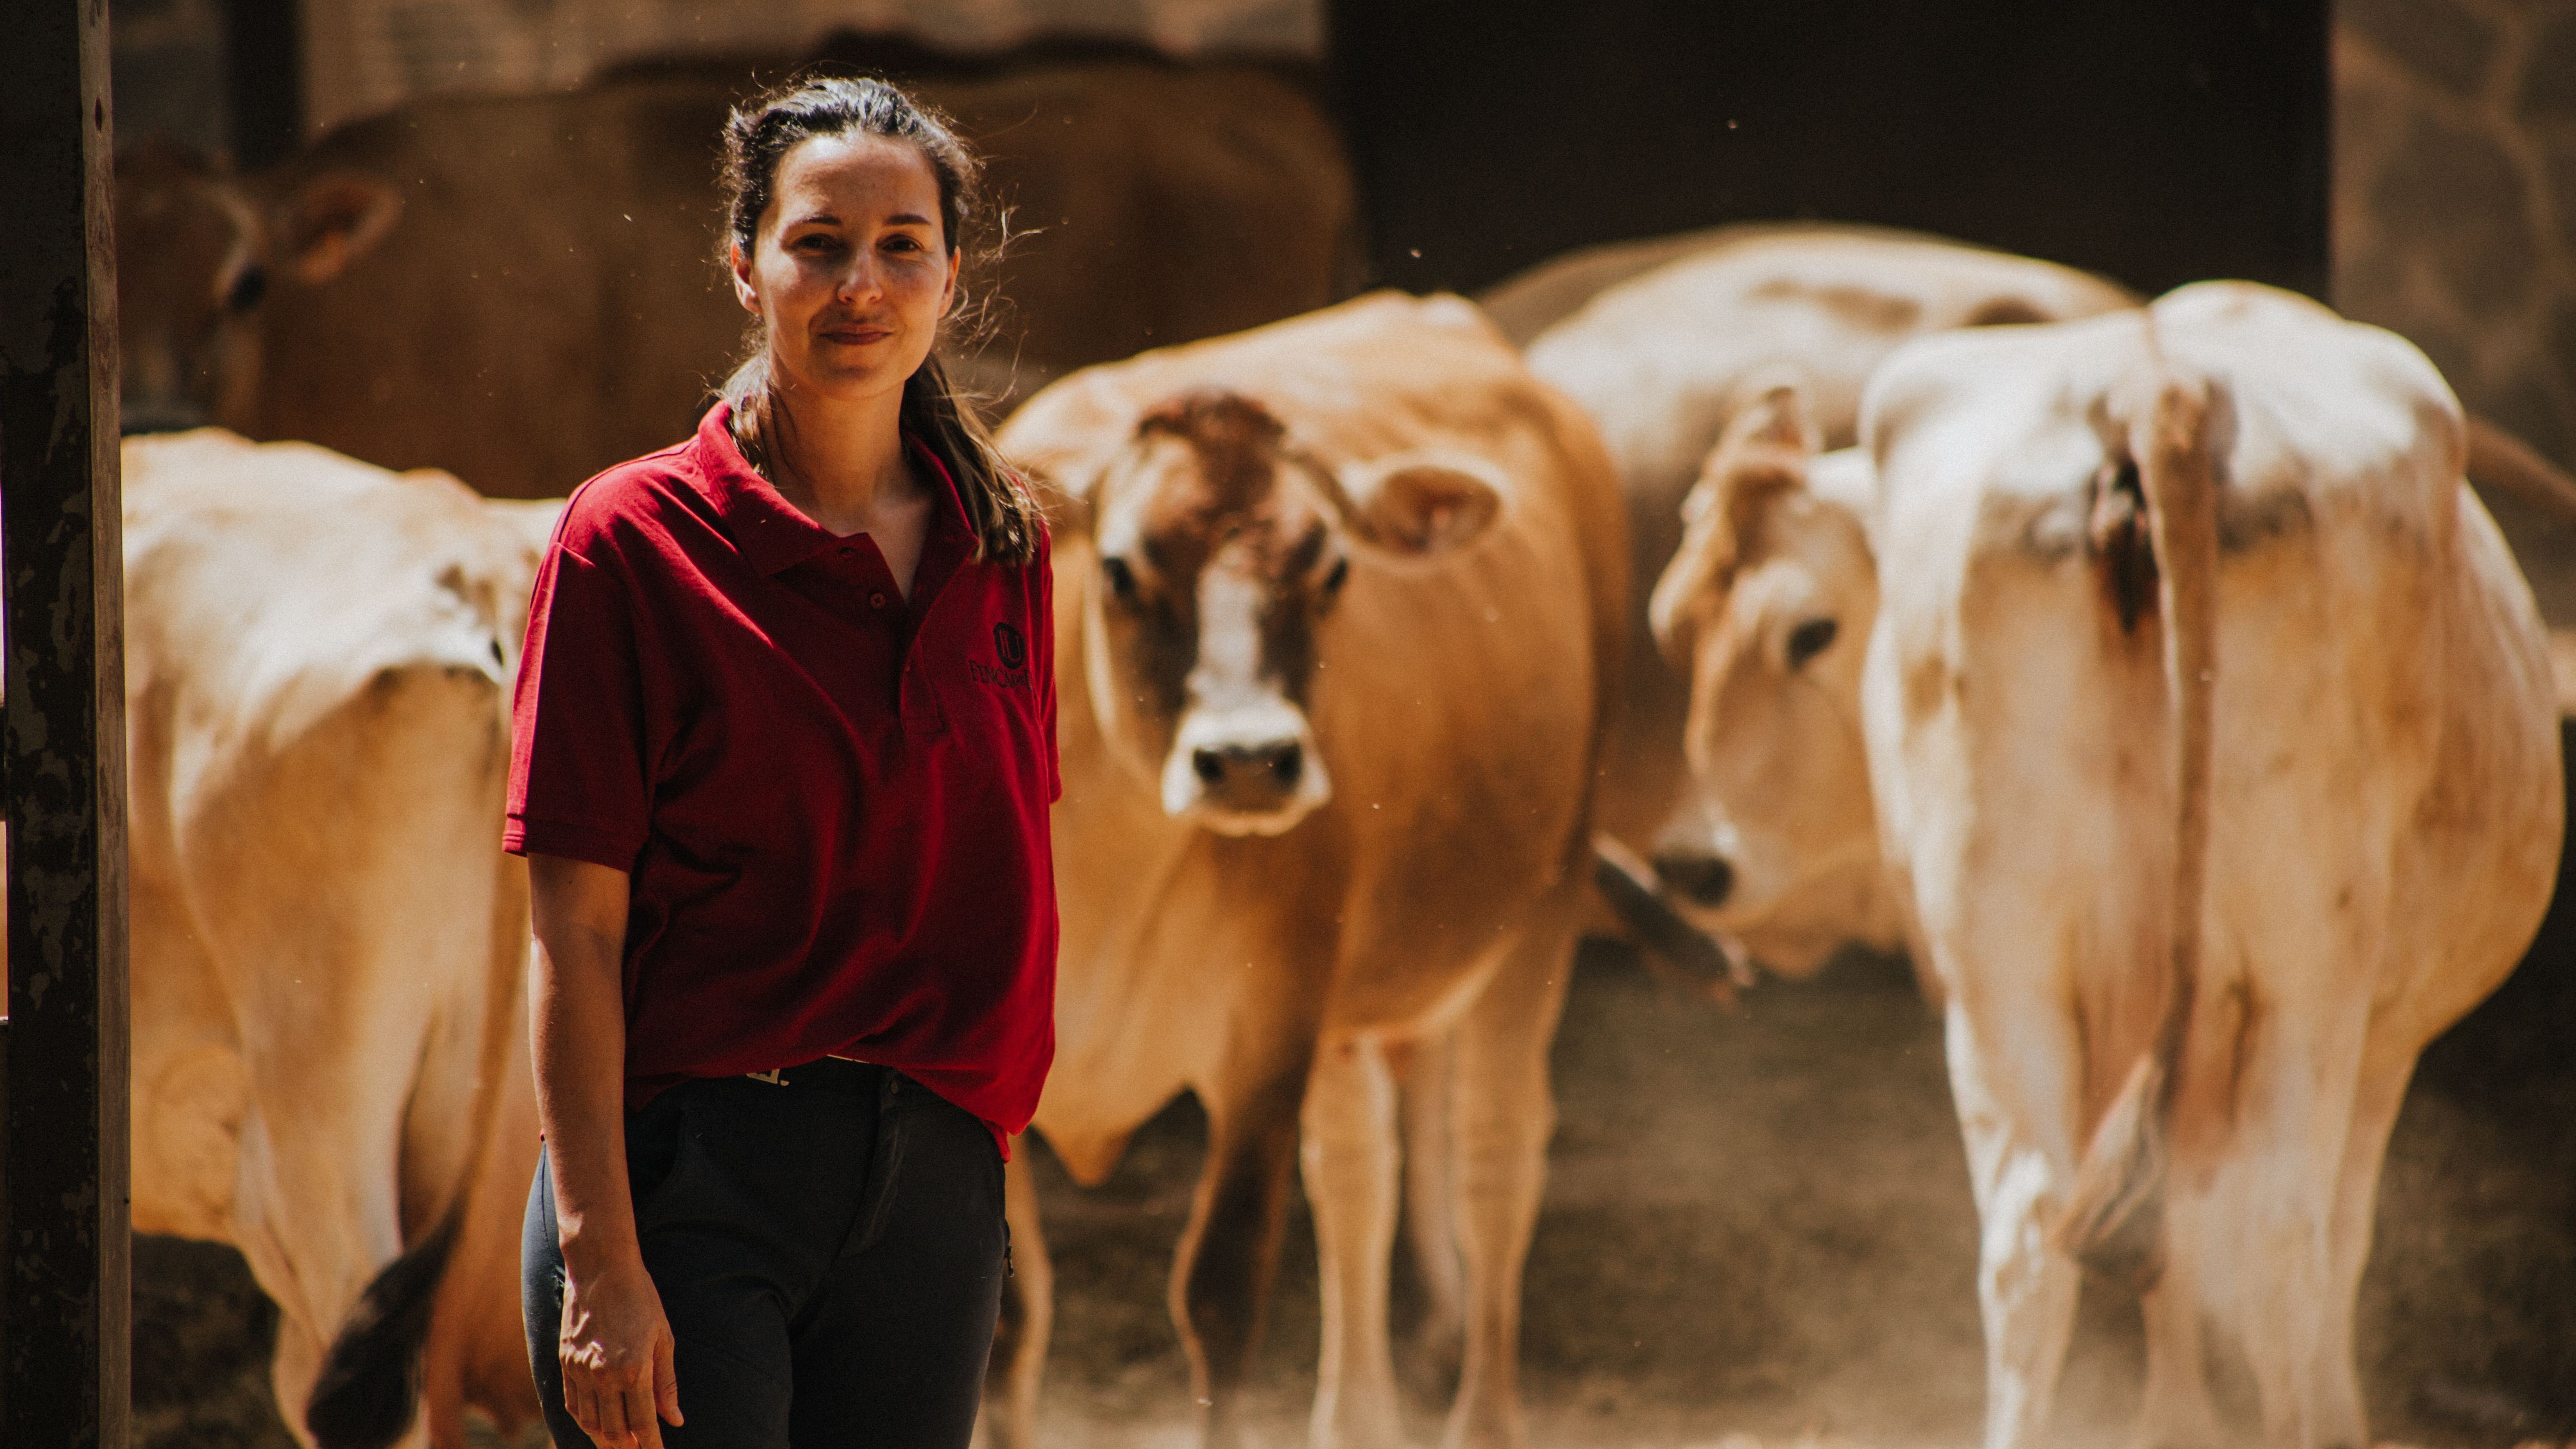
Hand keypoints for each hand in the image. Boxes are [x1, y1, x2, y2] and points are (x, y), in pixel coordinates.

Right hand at [558, 1253, 682, 1447]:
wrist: (600, 1268)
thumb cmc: (640, 1298)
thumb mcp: (663, 1338)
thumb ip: (667, 1382)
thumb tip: (675, 1419)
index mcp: (633, 1370)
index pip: (642, 1423)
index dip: (651, 1445)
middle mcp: (603, 1375)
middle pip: (614, 1430)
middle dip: (628, 1448)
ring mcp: (579, 1370)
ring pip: (589, 1422)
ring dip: (605, 1440)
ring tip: (619, 1447)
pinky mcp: (564, 1362)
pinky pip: (572, 1404)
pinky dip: (584, 1421)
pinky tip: (595, 1426)